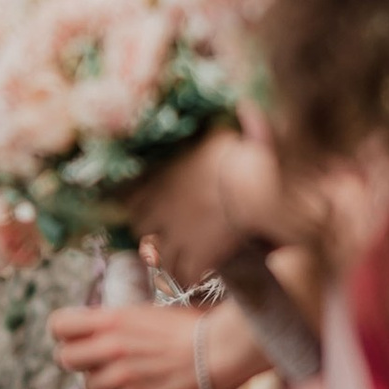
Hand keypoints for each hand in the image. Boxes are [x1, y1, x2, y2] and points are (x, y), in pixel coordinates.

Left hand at [50, 299, 212, 388]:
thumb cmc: (189, 328)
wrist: (220, 351)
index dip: (63, 331)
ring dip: (99, 383)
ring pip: (86, 387)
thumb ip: (114, 323)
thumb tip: (91, 331)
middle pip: (65, 358)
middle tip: (93, 359)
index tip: (73, 335)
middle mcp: (111, 349)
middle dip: (77, 358)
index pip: (59, 325)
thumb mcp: (145, 313)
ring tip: (122, 376)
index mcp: (112, 320)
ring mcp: (122, 378)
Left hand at [131, 124, 287, 287]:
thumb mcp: (230, 131)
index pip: (132, 198)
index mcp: (164, 177)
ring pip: (160, 257)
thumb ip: (236, 122)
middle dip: (150, 236)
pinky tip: (197, 284)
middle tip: (161, 243)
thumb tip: (248, 105)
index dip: (138, 207)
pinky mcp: (198, 254)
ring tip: (177, 269)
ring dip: (168, 263)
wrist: (256, 187)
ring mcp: (178, 233)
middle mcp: (163, 206)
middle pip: (141, 229)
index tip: (144, 212)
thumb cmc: (244, 155)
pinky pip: (185, 276)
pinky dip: (189, 282)